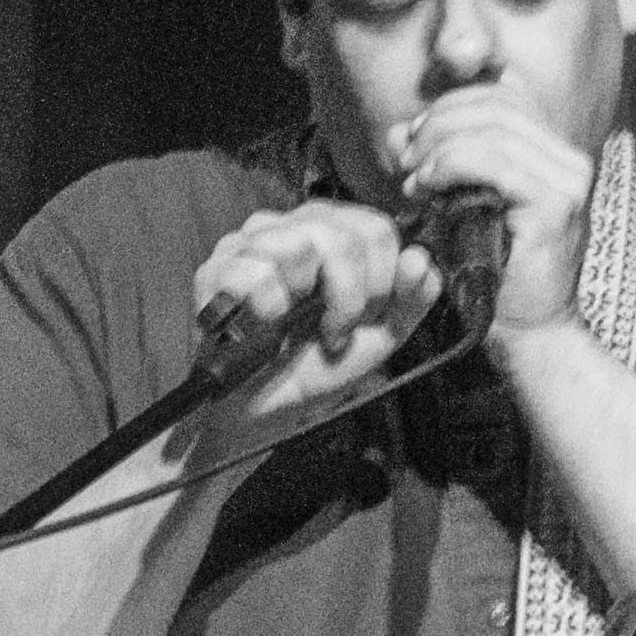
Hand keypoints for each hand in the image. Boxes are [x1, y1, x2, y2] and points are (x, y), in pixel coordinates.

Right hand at [185, 195, 446, 437]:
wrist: (266, 409)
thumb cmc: (317, 364)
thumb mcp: (379, 335)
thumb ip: (411, 298)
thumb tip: (420, 259)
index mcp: (330, 232)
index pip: (375, 227)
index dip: (381, 278)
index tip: (366, 315)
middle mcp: (288, 226)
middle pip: (343, 235)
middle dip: (351, 297)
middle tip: (334, 329)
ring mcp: (247, 245)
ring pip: (299, 246)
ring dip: (307, 304)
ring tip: (295, 327)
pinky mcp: (215, 272)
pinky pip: (254, 273)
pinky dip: (268, 309)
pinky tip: (263, 327)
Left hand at [381, 90, 600, 335]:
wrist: (530, 336)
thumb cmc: (493, 278)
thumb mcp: (455, 208)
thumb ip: (432, 165)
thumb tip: (400, 131)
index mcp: (554, 154)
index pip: (501, 96)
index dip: (450, 106)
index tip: (415, 143)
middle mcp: (570, 160)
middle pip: (495, 103)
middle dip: (439, 124)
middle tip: (406, 161)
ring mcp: (569, 180)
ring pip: (492, 126)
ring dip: (439, 146)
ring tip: (414, 181)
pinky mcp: (555, 204)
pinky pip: (494, 161)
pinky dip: (451, 165)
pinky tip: (429, 186)